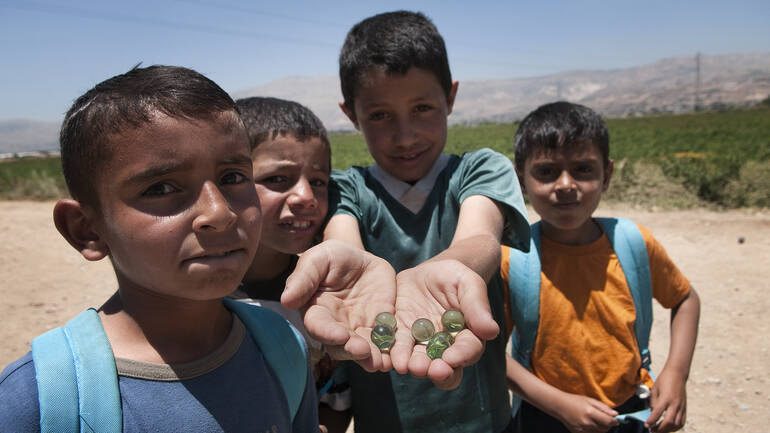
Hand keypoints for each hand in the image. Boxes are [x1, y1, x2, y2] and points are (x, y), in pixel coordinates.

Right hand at [282, 240, 396, 372]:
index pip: (319, 326)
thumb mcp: (318, 259)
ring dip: (371, 357)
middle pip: (341, 345)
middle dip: (352, 350)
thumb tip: (286, 300)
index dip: (328, 333)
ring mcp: (358, 330)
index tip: (340, 336)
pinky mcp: (379, 327)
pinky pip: (384, 342)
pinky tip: (396, 355)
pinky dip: (390, 350)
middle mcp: (336, 326)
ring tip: (380, 361)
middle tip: (363, 351)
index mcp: (316, 311)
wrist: (359, 258)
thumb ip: (303, 278)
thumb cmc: (332, 257)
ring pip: (362, 350)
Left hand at [389, 259, 499, 388]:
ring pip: (418, 362)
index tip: (452, 358)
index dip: (461, 356)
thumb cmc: (454, 277)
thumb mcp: (467, 282)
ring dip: (413, 366)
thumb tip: (491, 331)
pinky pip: (394, 349)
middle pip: (444, 367)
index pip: (468, 350)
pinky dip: (390, 354)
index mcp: (467, 337)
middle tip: (429, 369)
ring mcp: (420, 345)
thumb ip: (477, 305)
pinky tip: (385, 355)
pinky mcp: (399, 338)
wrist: (427, 272)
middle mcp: (444, 348)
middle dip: (437, 370)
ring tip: (405, 365)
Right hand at [554, 392, 618, 432]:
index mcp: (590, 413)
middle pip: (605, 429)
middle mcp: (586, 423)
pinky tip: (589, 424)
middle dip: (608, 425)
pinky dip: (593, 431)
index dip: (615, 422)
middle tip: (605, 419)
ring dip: (601, 428)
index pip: (608, 422)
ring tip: (595, 421)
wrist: (559, 405)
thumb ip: (604, 407)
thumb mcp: (590, 400)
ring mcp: (582, 429)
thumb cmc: (574, 401)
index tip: (616, 420)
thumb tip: (615, 414)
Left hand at [647, 370, 686, 431]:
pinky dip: (675, 427)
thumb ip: (653, 401)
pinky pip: (682, 422)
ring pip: (676, 424)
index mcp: (666, 398)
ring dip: (667, 430)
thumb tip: (652, 413)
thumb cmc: (664, 380)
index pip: (658, 412)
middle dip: (660, 429)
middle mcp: (675, 403)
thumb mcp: (655, 388)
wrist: (677, 373)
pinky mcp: (685, 408)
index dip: (651, 421)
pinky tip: (669, 428)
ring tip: (659, 431)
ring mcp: (681, 407)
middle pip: (669, 421)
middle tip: (652, 431)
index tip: (646, 425)